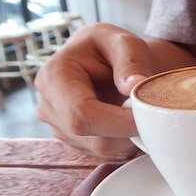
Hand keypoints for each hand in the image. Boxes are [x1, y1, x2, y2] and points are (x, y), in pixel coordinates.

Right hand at [35, 23, 152, 159]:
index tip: (146, 113)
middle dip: (127, 129)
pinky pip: (106, 154)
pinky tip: (127, 121)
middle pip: (93, 137)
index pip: (81, 114)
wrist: (108, 59)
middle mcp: (50, 107)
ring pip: (102, 149)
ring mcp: (60, 128)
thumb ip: (131, 60)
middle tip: (145, 108)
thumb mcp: (125, 41)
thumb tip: (133, 85)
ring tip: (133, 109)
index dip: (118, 122)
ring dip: (128, 136)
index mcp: (54, 77)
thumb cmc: (112, 48)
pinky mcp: (76, 142)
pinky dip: (125, 142)